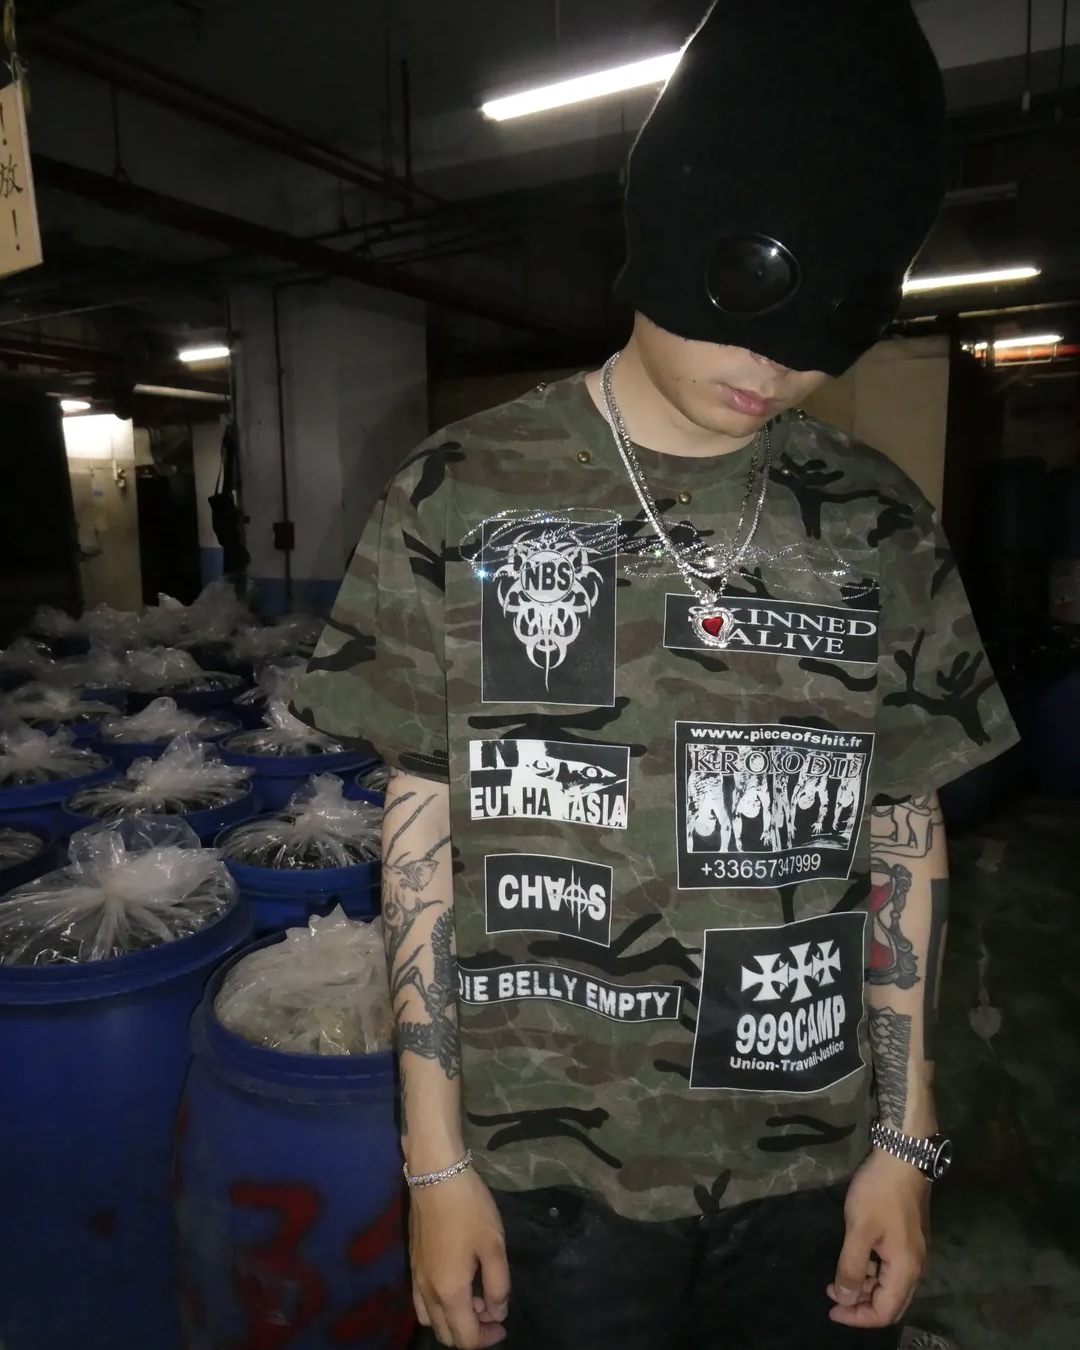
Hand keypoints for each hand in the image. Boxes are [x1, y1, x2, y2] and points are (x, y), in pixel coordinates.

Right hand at [410, 1168, 509, 1348]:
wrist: (436, 1175)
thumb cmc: (469, 1209)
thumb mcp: (494, 1246)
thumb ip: (498, 1286)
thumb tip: (497, 1313)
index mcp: (449, 1292)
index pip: (465, 1338)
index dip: (487, 1339)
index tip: (503, 1325)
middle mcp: (427, 1292)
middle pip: (446, 1335)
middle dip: (471, 1332)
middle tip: (491, 1309)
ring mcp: (416, 1278)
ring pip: (431, 1320)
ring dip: (453, 1320)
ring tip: (474, 1297)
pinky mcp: (412, 1263)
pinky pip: (421, 1302)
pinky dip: (438, 1306)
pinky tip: (455, 1283)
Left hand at [827, 1149, 929, 1327]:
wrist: (903, 1156)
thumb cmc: (879, 1193)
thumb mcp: (859, 1229)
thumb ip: (851, 1267)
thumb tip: (845, 1299)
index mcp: (906, 1270)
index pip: (884, 1312)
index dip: (857, 1317)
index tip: (831, 1309)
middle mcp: (916, 1268)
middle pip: (890, 1304)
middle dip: (861, 1306)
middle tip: (833, 1296)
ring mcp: (914, 1253)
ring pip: (890, 1286)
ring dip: (865, 1287)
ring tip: (838, 1277)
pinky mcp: (909, 1240)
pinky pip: (891, 1269)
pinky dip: (872, 1271)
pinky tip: (854, 1259)